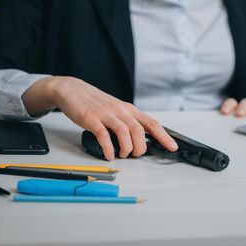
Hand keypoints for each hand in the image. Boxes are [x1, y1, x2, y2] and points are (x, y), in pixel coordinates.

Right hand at [22, 76, 177, 160]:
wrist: (72, 90)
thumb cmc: (96, 103)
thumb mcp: (116, 110)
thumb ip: (127, 122)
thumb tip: (140, 141)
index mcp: (128, 109)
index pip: (151, 123)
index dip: (164, 136)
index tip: (172, 147)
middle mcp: (120, 110)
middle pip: (139, 130)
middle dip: (141, 147)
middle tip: (136, 155)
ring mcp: (106, 114)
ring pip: (124, 132)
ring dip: (127, 148)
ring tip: (122, 155)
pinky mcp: (91, 119)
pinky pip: (103, 135)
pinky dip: (108, 148)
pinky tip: (109, 155)